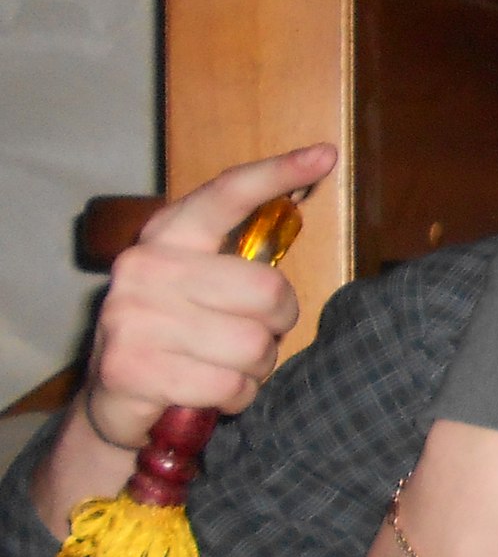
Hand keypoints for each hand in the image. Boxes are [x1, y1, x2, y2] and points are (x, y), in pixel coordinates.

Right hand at [35, 145, 334, 532]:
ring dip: (255, 368)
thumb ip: (238, 261)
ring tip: (224, 368)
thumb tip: (296, 207)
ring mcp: (132, 317)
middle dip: (277, 325)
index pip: (225, 195)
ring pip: (252, 345)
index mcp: (166, 238)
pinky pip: (229, 385)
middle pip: (267, 290)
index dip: (276, 174)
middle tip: (252, 338)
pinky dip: (235, 397)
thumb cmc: (177, 339)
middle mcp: (145, 267)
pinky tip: (209, 394)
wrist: (115, 401)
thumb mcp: (201, 289)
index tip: (323, 156)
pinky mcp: (132, 367)